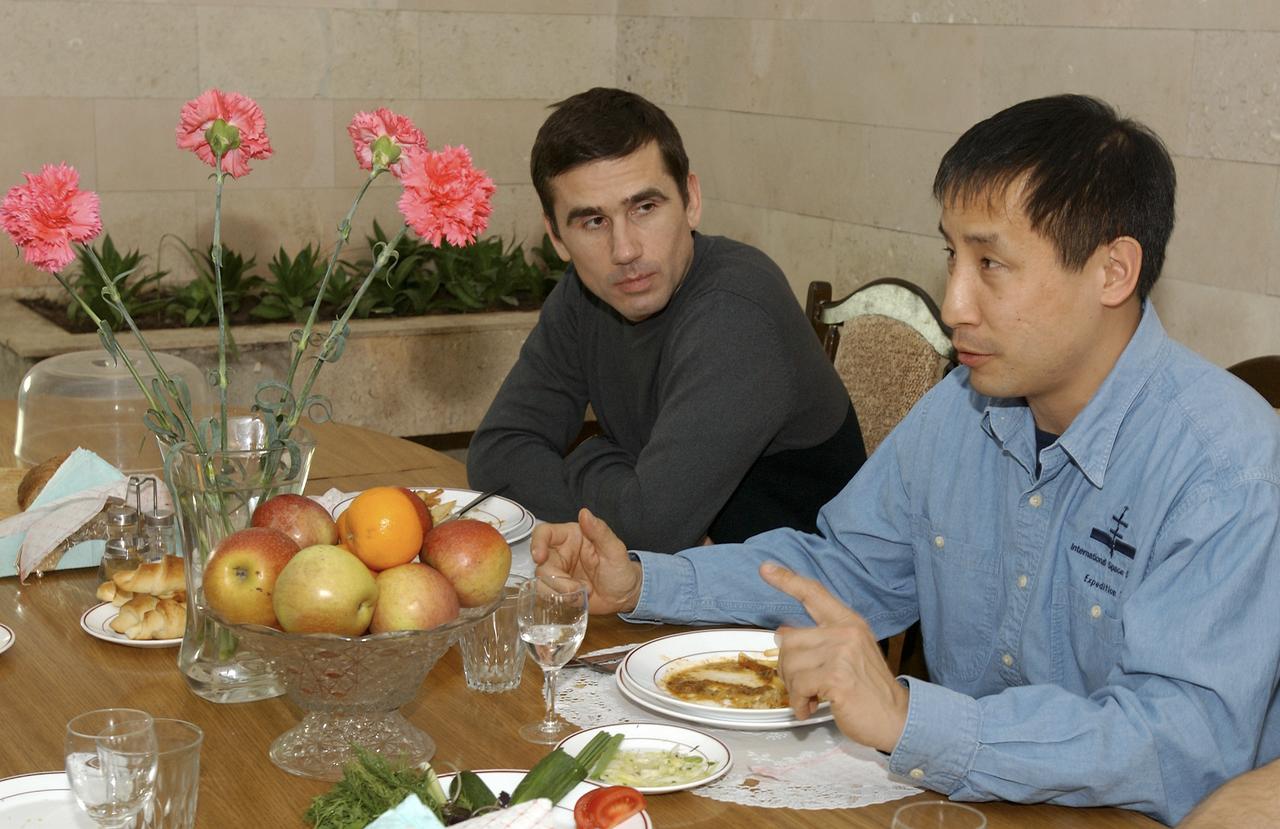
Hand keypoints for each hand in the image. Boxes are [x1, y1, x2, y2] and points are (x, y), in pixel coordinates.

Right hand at [531, 508, 641, 613]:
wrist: (624, 597)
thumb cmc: (621, 570)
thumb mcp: (614, 550)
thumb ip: (600, 531)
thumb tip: (585, 513)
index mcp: (572, 537)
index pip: (545, 533)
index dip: (538, 543)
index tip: (540, 558)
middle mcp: (561, 553)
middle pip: (541, 563)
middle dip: (556, 579)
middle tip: (576, 587)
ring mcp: (558, 572)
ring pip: (541, 581)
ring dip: (559, 591)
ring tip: (581, 593)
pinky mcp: (557, 590)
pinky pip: (546, 594)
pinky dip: (560, 600)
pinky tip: (577, 599)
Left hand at [760, 562, 909, 752]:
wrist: (897, 719)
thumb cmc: (869, 691)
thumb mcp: (849, 656)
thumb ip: (819, 641)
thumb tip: (783, 634)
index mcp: (848, 623)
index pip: (813, 593)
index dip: (787, 580)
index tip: (766, 569)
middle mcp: (845, 632)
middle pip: (789, 640)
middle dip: (788, 668)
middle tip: (804, 686)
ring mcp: (842, 653)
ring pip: (790, 665)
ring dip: (794, 689)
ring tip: (812, 698)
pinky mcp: (837, 676)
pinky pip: (798, 686)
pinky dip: (799, 702)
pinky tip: (810, 708)